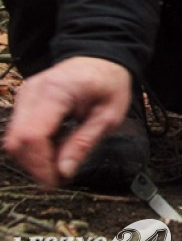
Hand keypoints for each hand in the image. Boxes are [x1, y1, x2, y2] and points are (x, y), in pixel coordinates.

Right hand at [4, 56, 131, 187]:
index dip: (39, 164)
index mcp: (58, 91)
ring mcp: (25, 93)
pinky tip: (54, 145)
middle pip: (17, 139)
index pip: (34, 135)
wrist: (102, 58)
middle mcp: (33, 90)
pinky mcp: (23, 99)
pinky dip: (33, 145)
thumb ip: (84, 142)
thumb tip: (63, 172)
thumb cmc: (110, 84)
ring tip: (60, 160)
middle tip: (57, 177)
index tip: (54, 182)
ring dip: (32, 157)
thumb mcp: (109, 115)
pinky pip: (18, 130)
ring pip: (13, 138)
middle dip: (34, 164)